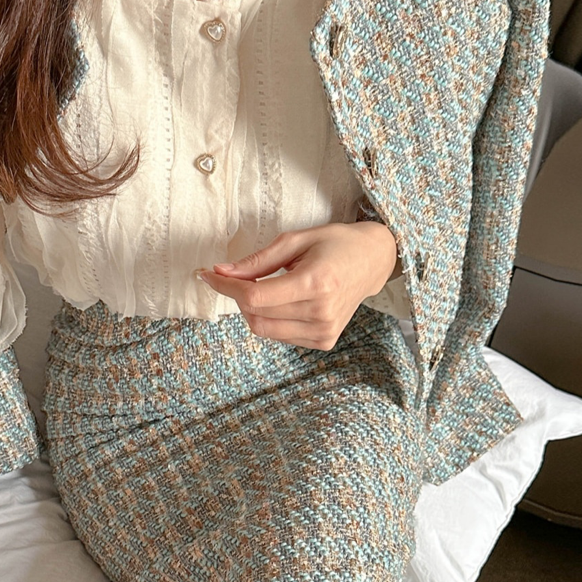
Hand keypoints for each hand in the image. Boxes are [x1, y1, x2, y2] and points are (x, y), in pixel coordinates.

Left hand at [196, 221, 401, 349]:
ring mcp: (324, 331)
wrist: (373, 262)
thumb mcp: (295, 240)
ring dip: (252, 310)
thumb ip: (257, 260)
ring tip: (265, 287)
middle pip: (255, 315)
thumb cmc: (335, 244)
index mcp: (314, 283)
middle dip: (237, 296)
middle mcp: (320, 312)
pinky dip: (270, 319)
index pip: (255, 297)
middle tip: (237, 277)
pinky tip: (284, 301)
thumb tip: (221, 271)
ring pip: (264, 329)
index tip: (208, 275)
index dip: (226, 287)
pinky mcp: (324, 341)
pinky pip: (280, 335)